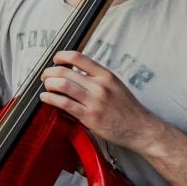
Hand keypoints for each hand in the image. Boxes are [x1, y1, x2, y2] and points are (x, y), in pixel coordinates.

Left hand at [39, 50, 161, 150]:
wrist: (141, 129)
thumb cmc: (127, 109)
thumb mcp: (115, 85)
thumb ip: (97, 77)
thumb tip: (74, 71)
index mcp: (106, 75)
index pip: (78, 57)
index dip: (62, 56)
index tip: (55, 59)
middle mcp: (100, 86)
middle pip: (65, 71)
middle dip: (50, 72)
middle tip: (45, 76)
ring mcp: (94, 101)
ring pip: (62, 85)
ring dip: (48, 84)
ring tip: (46, 86)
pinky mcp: (89, 116)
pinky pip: (64, 103)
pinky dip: (50, 98)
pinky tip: (46, 98)